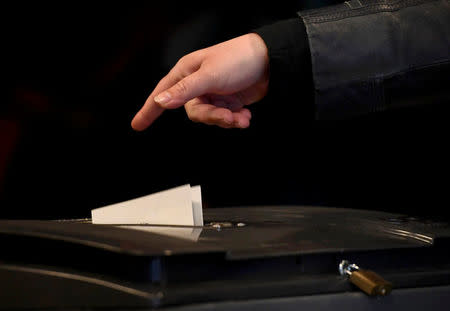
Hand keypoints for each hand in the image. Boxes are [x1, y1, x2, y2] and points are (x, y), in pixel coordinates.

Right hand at [131, 33, 268, 129]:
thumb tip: (161, 101)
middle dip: (213, 117)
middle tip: (228, 116)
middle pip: (195, 112)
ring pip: (211, 117)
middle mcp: (197, 84)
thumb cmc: (238, 59)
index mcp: (186, 72)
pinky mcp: (228, 100)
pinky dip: (236, 120)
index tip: (136, 125)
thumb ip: (184, 90)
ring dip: (227, 120)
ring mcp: (213, 93)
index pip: (162, 94)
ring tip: (242, 117)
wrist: (270, 61)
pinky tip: (246, 116)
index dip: (149, 110)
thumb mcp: (209, 75)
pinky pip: (225, 117)